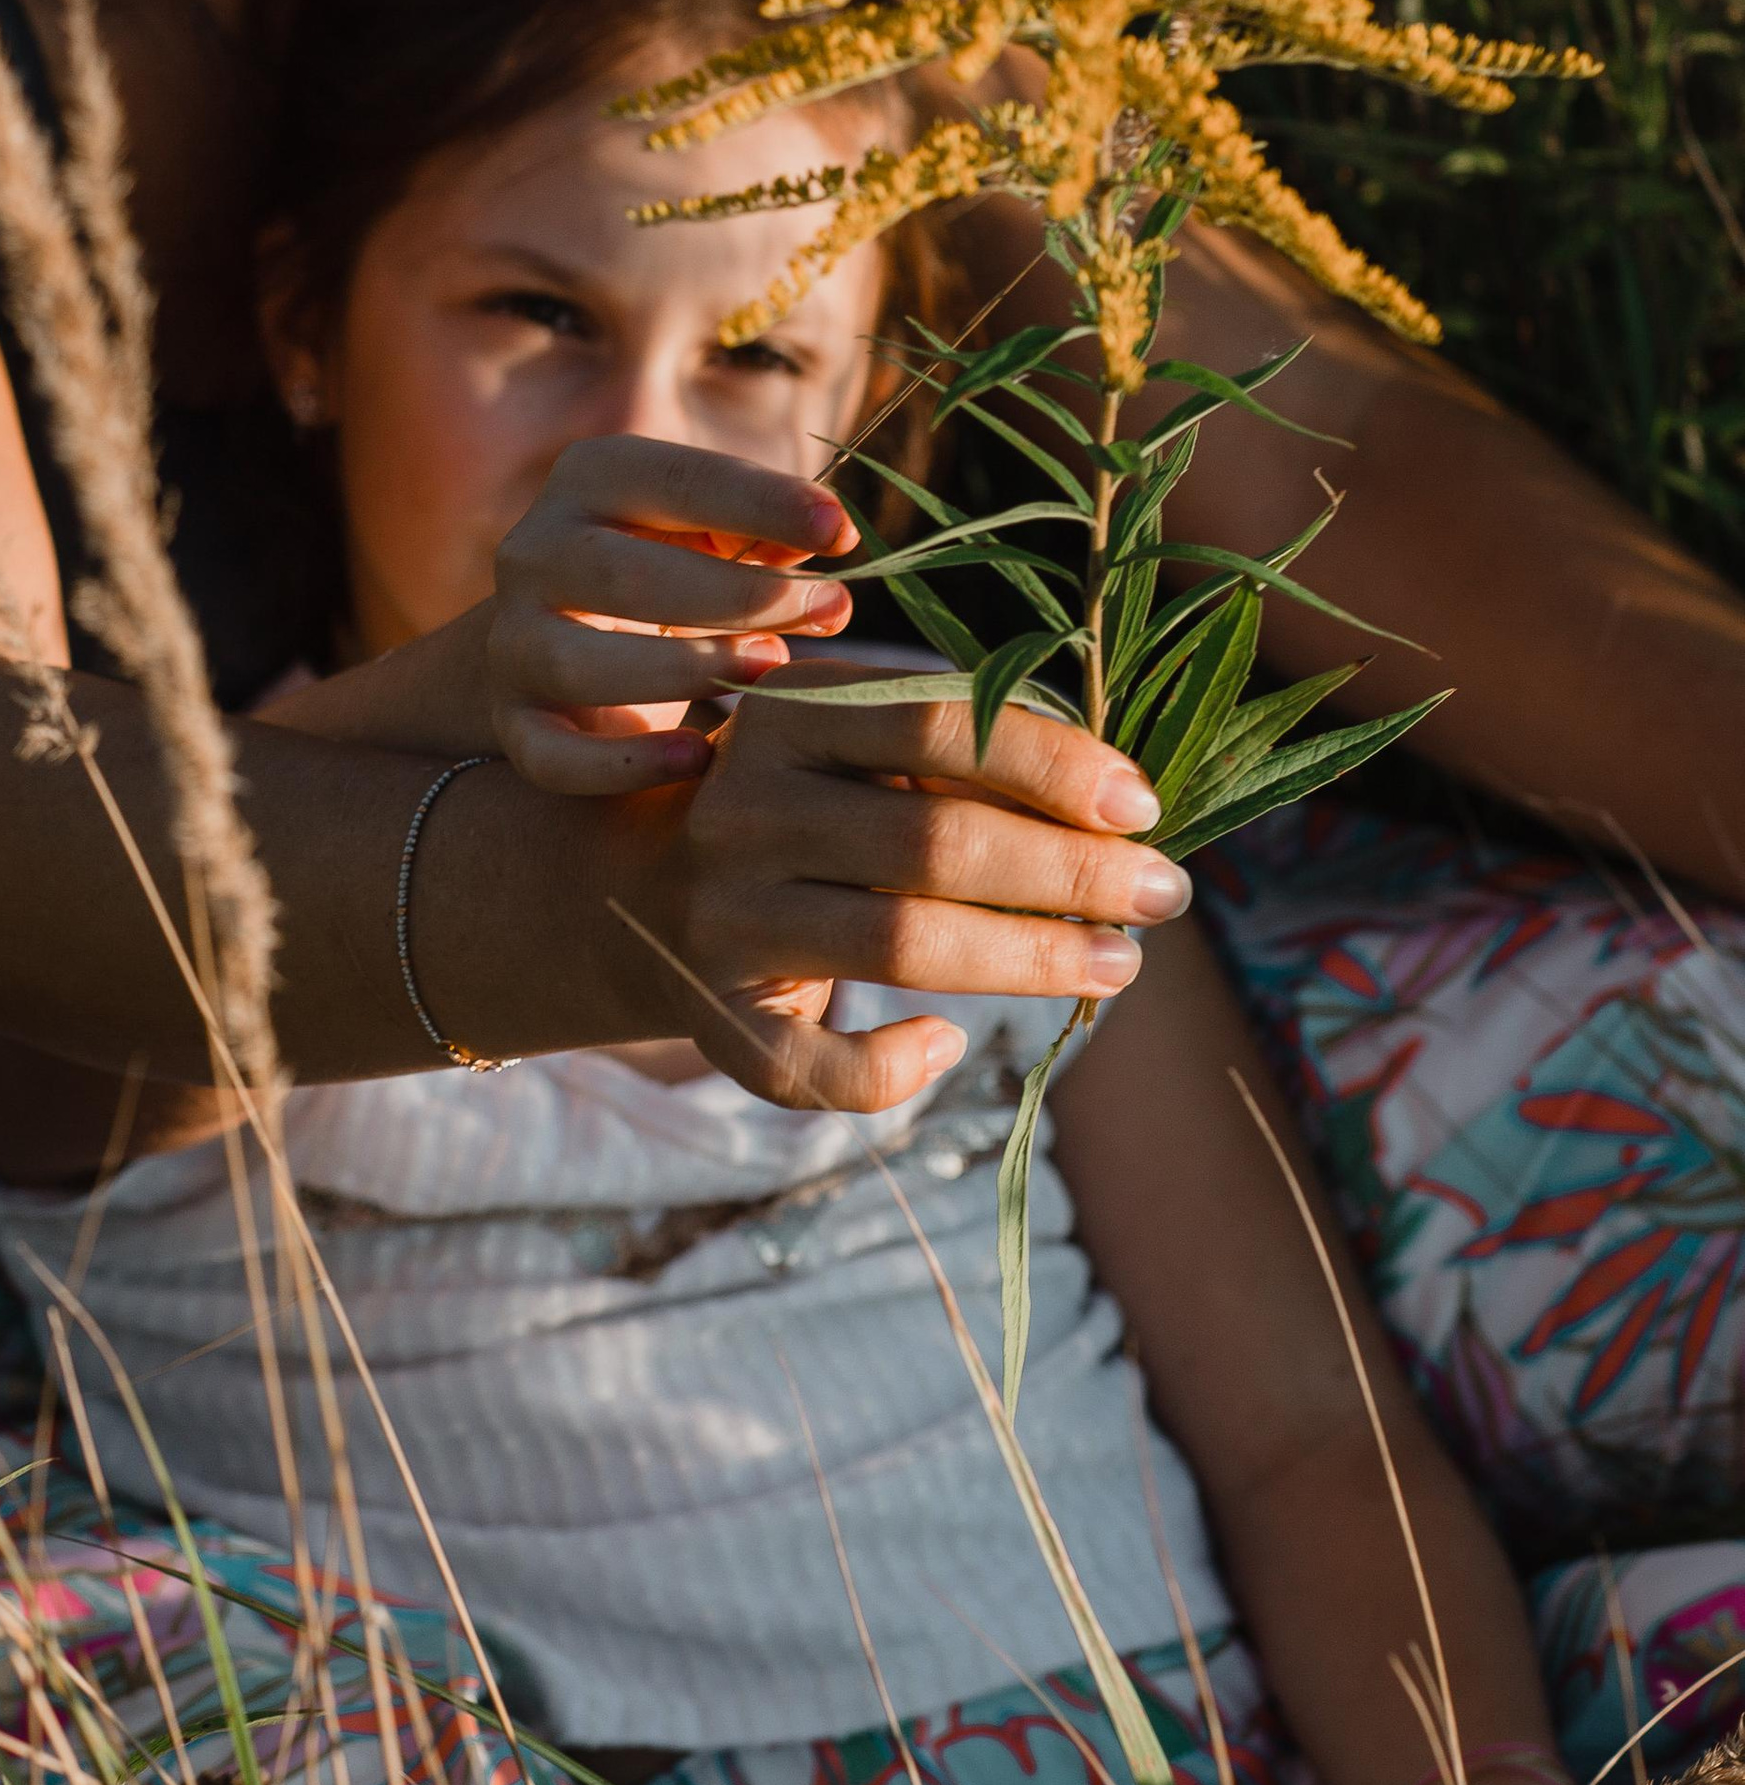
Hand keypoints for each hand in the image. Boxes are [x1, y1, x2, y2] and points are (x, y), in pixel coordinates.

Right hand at [487, 434, 863, 796]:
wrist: (569, 645)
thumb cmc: (672, 576)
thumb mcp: (714, 539)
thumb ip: (771, 536)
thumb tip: (834, 556)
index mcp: (588, 480)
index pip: (675, 479)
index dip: (762, 501)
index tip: (842, 531)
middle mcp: (533, 551)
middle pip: (624, 572)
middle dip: (739, 594)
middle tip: (829, 608)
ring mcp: (512, 640)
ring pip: (578, 661)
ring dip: (685, 669)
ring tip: (767, 670)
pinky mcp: (514, 722)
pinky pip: (552, 755)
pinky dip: (623, 764)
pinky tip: (696, 760)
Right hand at [624, 658, 1188, 1111]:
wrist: (622, 888)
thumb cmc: (785, 801)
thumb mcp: (839, 741)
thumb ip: (946, 749)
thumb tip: (1110, 805)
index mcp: (783, 717)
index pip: (936, 726)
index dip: (1051, 764)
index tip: (1142, 804)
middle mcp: (743, 811)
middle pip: (934, 844)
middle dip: (1071, 873)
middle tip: (1163, 892)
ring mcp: (723, 917)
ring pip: (899, 946)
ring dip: (1030, 960)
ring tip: (1119, 964)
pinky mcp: (713, 1014)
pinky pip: (813, 1064)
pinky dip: (890, 1067)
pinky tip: (947, 1043)